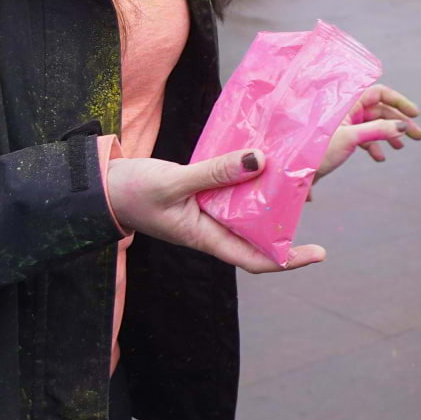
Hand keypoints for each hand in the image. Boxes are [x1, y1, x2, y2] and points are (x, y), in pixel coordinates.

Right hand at [105, 150, 324, 273]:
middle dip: (286, 224)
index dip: (288, 260)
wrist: (102, 186)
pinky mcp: (202, 194)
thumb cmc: (131, 191)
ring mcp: (208, 212)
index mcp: (205, 238)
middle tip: (313, 195)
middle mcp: (211, 229)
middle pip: (257, 234)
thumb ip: (216, 172)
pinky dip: (250, 178)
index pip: (254, 259)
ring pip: (248, 210)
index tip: (319, 253)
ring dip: (270, 197)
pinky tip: (263, 159)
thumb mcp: (175, 182)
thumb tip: (260, 160)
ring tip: (297, 175)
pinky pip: (233, 190)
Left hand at [311, 84, 420, 195]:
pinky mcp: (341, 139)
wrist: (292, 172)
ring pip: (375, 125)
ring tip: (401, 148)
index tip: (415, 114)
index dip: (400, 101)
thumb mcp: (351, 138)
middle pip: (382, 111)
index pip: (380, 93)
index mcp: (348, 102)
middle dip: (400, 123)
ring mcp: (345, 125)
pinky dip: (375, 146)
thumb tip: (403, 125)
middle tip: (418, 137)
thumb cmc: (317, 151)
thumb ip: (379, 130)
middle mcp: (348, 110)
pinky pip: (365, 138)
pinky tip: (380, 157)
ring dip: (390, 135)